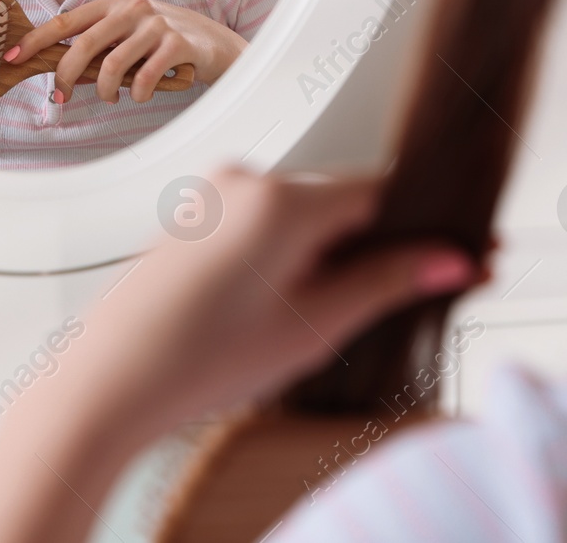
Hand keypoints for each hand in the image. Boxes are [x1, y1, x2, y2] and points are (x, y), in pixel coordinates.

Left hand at [0, 164, 487, 542]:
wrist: (104, 386)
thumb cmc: (191, 362)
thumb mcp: (312, 328)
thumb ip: (388, 284)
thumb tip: (448, 261)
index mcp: (282, 198)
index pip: (383, 191)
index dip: (427, 226)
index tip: (462, 250)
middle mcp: (247, 180)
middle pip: (343, 202)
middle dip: (378, 245)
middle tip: (408, 295)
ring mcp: (216, 195)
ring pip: (304, 215)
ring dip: (330, 254)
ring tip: (321, 318)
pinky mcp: (197, 216)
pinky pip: (265, 222)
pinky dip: (289, 255)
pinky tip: (282, 305)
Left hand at [3, 0, 247, 102]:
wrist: (213, 41)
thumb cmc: (162, 40)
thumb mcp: (128, 32)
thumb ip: (99, 44)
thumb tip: (59, 70)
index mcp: (113, 2)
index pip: (64, 21)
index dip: (34, 41)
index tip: (11, 58)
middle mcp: (132, 8)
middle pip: (83, 45)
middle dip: (65, 76)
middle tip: (61, 96)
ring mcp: (155, 24)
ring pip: (111, 66)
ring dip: (104, 91)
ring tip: (111, 97)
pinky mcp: (176, 44)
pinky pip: (144, 78)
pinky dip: (137, 95)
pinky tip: (141, 95)